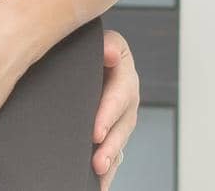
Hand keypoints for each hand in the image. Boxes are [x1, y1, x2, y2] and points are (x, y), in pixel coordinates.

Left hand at [92, 29, 139, 188]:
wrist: (87, 50)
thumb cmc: (90, 43)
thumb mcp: (101, 38)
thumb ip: (107, 44)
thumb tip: (108, 52)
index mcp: (124, 75)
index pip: (118, 97)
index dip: (107, 115)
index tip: (95, 133)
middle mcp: (127, 98)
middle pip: (121, 126)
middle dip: (110, 146)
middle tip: (98, 162)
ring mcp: (121, 115)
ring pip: (118, 141)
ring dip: (110, 159)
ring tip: (99, 173)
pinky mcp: (112, 127)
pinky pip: (113, 149)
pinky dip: (108, 167)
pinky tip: (100, 183)